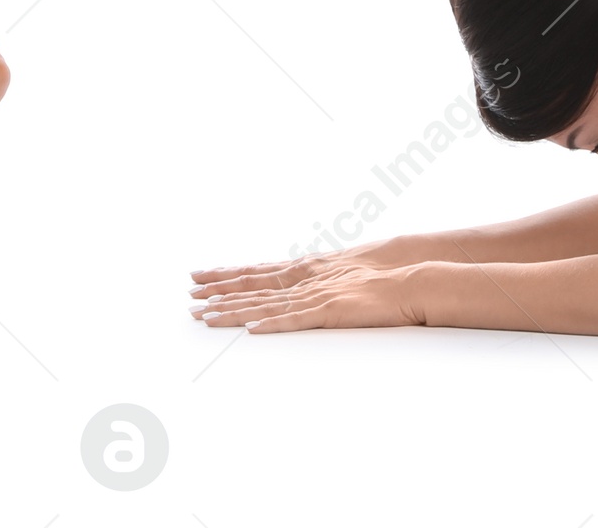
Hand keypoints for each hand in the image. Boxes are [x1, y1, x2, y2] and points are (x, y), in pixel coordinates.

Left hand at [187, 255, 426, 332]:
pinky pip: (295, 320)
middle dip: (219, 289)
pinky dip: (272, 324)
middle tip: (188, 292)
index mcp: (307, 267)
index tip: (201, 275)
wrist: (410, 274)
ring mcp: (316, 294)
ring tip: (204, 315)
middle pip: (253, 283)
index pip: (258, 270)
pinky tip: (251, 329)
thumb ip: (319, 278)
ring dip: (233, 311)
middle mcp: (305, 277)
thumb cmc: (380, 273)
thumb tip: (298, 285)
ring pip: (265, 304)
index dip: (228, 274)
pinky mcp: (331, 311)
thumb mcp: (341, 271)